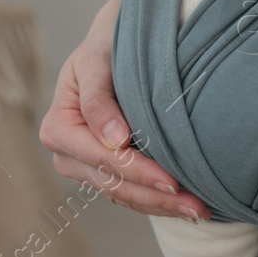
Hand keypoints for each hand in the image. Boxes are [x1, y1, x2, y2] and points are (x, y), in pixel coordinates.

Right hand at [38, 0, 209, 220]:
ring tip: (200, 211)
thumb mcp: (96, 63)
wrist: (112, 46)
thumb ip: (98, 100)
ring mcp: (84, 167)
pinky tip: (185, 205)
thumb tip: (114, 141)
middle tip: (198, 207)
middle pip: (115, 184)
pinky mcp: (104, 172)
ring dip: (161, 206)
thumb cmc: (104, 48)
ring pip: (124, 195)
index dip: (139, 172)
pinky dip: (156, 201)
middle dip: (156, 197)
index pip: (104, 159)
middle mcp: (66, 155)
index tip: (172, 181)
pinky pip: (130, 193)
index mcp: (58, 129)